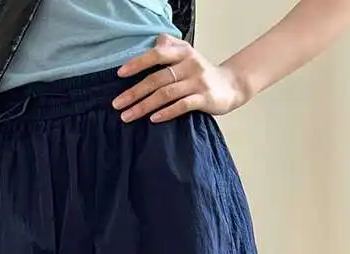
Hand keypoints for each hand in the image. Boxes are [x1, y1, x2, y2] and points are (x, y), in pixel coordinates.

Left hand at [114, 35, 247, 123]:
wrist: (231, 86)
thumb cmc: (202, 73)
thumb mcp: (187, 55)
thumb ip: (171, 46)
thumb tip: (155, 39)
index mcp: (183, 52)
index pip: (156, 55)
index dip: (137, 63)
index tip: (119, 74)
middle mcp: (189, 64)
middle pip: (157, 78)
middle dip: (134, 92)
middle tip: (117, 104)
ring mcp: (197, 82)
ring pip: (166, 94)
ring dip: (144, 106)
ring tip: (128, 116)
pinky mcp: (204, 98)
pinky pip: (182, 105)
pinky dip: (166, 112)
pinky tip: (153, 119)